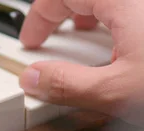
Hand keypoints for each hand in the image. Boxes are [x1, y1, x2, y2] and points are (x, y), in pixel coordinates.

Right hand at [18, 0, 143, 123]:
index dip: (39, 17)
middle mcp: (141, 1)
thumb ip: (68, 84)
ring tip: (84, 46)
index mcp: (125, 0)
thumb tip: (32, 79)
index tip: (29, 42)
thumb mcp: (117, 91)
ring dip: (93, 20)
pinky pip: (135, 15)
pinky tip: (120, 56)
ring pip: (114, 4)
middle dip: (65, 15)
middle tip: (51, 39)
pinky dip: (118, 28)